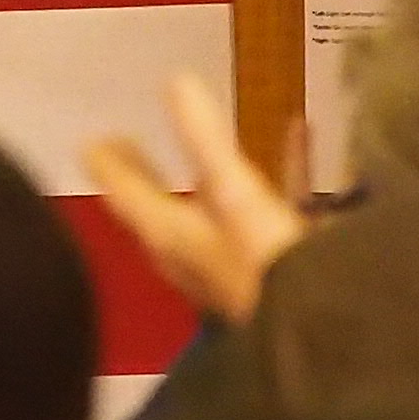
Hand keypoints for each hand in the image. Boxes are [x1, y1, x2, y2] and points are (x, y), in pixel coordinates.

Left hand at [80, 69, 304, 328]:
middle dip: (143, 177)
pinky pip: (273, 207)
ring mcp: (236, 264)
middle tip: (124, 145)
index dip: (110, 168)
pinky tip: (304, 137)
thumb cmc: (270, 268)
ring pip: (209, 212)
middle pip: (159, 208)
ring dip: (203, 179)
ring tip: (205, 145)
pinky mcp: (280, 265)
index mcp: (174, 238)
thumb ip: (205, 141)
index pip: (127, 198)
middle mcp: (196, 254)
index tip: (90, 143)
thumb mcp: (235, 197)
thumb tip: (175, 81)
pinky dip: (281, 172)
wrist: (328, 338)